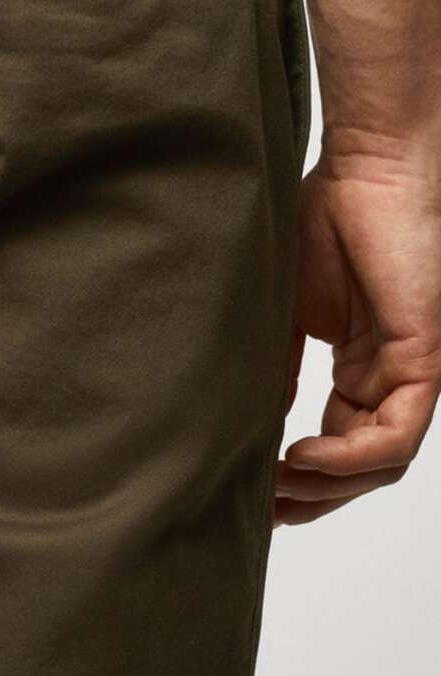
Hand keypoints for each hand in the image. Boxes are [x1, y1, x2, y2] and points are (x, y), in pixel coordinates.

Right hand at [275, 147, 440, 525]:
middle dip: (312, 497)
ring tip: (276, 487)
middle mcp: (393, 377)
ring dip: (328, 488)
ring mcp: (413, 371)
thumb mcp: (284, 307)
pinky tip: (303, 459)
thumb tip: (252, 422)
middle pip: (363, 467)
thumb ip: (276, 365)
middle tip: (260, 509)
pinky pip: (397, 436)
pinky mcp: (425, 359)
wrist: (365, 166)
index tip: (253, 493)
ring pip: (382, 463)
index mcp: (364, 366)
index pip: (340, 445)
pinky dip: (350, 460)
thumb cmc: (326, 214)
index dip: (300, 479)